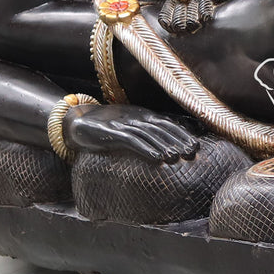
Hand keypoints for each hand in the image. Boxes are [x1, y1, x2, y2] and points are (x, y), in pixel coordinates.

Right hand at [64, 103, 199, 163]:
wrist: (76, 121)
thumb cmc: (106, 125)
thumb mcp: (129, 125)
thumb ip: (146, 131)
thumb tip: (167, 143)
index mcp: (143, 114)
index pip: (168, 124)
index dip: (183, 134)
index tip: (197, 146)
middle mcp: (136, 117)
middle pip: (162, 129)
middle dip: (179, 140)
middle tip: (192, 153)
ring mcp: (124, 123)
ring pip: (150, 134)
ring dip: (165, 145)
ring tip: (178, 157)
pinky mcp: (111, 132)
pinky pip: (132, 141)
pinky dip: (146, 149)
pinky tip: (157, 158)